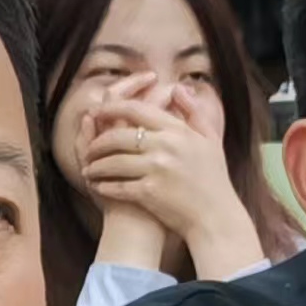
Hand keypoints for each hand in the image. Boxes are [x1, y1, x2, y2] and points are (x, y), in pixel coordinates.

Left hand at [81, 76, 265, 280]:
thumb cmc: (213, 178)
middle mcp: (165, 146)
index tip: (98, 111)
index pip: (136, 109)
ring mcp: (156, 169)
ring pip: (113, 161)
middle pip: (118, 135)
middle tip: (89, 148)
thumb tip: (176, 88)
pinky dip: (105, 185)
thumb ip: (193, 111)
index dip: (112, 108)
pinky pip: (117, 185)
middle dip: (98, 142)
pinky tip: (99, 186)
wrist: (216, 217)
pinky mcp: (149, 192)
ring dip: (96, 166)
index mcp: (177, 130)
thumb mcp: (209, 139)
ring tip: (89, 169)